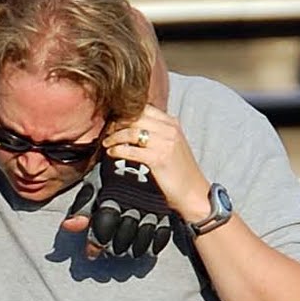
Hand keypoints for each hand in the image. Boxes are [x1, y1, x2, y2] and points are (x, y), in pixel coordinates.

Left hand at [86, 110, 177, 258]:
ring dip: (115, 137)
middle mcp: (170, 129)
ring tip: (106, 143)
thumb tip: (131, 127)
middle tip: (107, 132)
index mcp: (172, 123)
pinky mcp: (158, 158)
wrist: (192, 192)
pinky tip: (112, 153)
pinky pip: (132, 150)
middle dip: (117, 124)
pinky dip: (118, 150)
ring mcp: (165, 143)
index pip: (144, 108)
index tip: (114, 122)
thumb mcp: (170, 144)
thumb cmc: (178, 171)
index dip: (126, 113)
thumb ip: (155, 132)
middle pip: (136, 117)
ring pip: (132, 131)